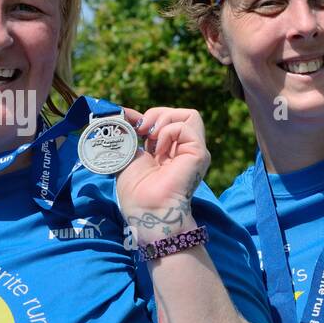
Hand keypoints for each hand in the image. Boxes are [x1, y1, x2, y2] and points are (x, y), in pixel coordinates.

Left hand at [117, 106, 210, 244]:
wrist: (145, 208)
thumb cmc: (136, 190)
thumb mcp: (128, 154)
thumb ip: (128, 133)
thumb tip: (125, 114)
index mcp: (169, 150)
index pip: (166, 119)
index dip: (148, 116)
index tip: (129, 121)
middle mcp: (184, 149)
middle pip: (181, 114)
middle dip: (157, 114)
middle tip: (141, 130)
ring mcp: (194, 151)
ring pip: (190, 115)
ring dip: (164, 120)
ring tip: (150, 139)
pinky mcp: (199, 154)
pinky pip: (186, 127)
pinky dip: (168, 131)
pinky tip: (158, 150)